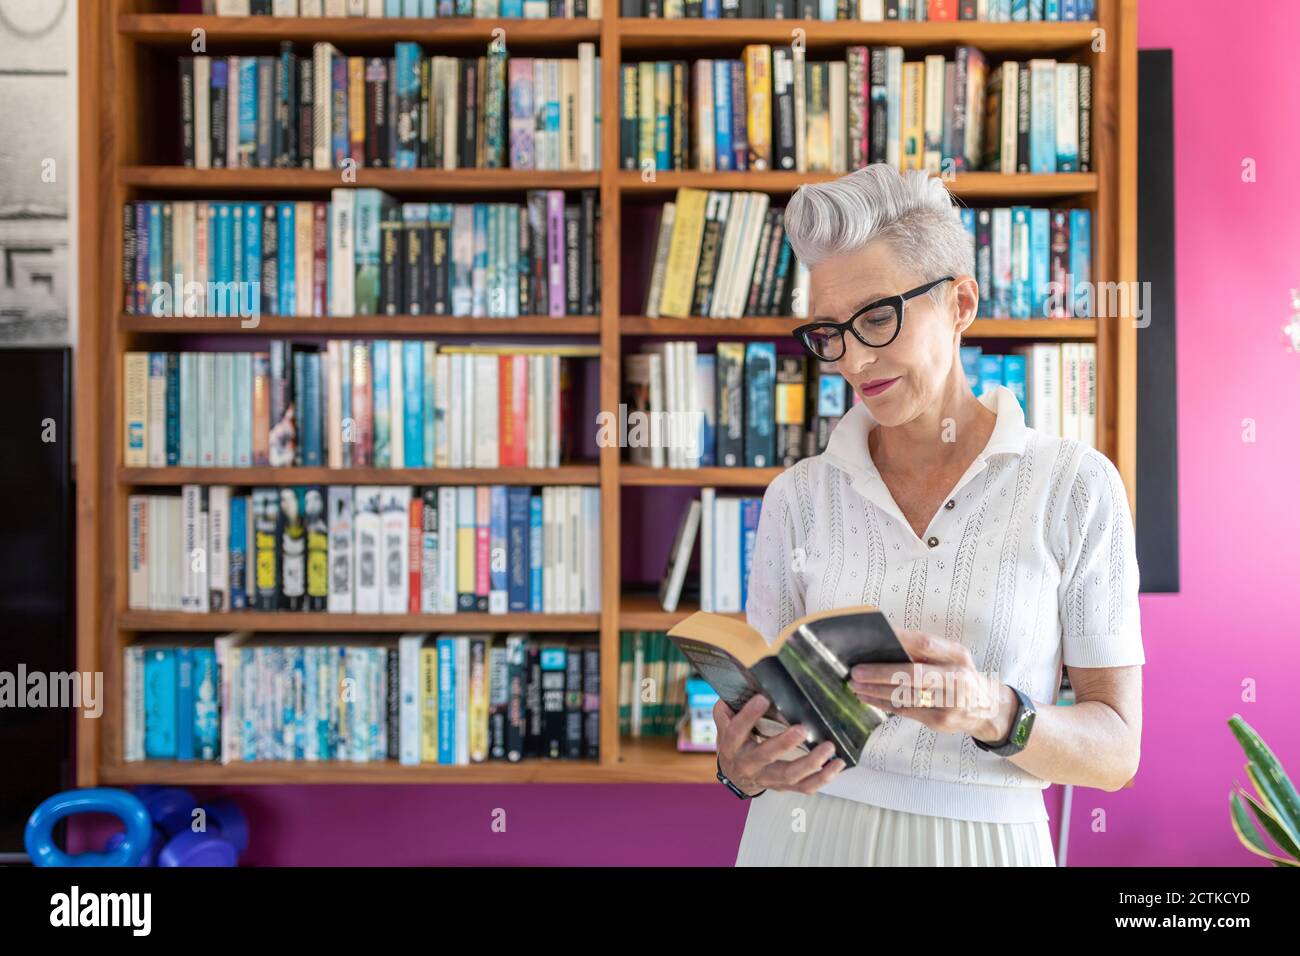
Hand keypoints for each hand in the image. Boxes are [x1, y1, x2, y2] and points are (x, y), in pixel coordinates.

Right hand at [714, 695, 846, 795]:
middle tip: (801, 729)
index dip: (748, 715)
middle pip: (765, 755)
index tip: (762, 699)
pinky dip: (823, 777)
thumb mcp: (726, 724)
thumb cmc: (735, 744)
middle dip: (784, 743)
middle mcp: (749, 764)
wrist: (735, 776)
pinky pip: (805, 786)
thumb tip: (744, 682)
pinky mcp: (785, 786)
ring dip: (811, 762)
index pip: (737, 730)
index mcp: (732, 745)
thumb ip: (730, 707)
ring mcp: (768, 778)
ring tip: (828, 747)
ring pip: (789, 775)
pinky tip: (836, 764)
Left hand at [847, 629, 1016, 743]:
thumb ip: (926, 650)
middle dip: (880, 673)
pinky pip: (904, 711)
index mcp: (957, 656)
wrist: (987, 708)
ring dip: (875, 691)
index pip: (926, 644)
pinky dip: (882, 703)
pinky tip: (867, 697)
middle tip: (856, 671)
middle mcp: (956, 679)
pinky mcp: (939, 721)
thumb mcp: (953, 656)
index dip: (899, 639)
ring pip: (905, 696)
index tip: (875, 637)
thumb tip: (885, 643)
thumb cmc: (961, 675)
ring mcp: (949, 704)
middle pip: (913, 675)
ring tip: (855, 685)